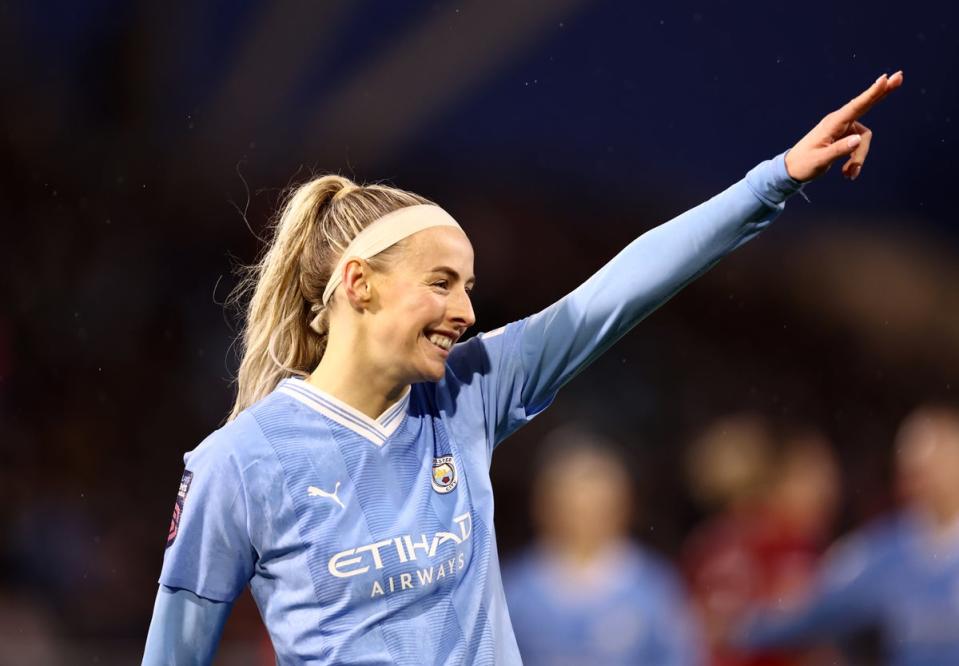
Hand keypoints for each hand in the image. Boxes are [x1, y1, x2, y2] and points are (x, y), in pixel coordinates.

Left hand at [785, 71, 902, 181]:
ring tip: (848, 174)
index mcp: (832, 123)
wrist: (792, 170)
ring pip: (864, 140)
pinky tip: (848, 174)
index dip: (871, 93)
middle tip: (900, 76)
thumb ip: (839, 150)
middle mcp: (839, 122)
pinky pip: (859, 147)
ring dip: (859, 158)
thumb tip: (858, 140)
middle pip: (865, 105)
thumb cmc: (803, 164)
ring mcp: (843, 129)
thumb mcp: (820, 160)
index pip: (855, 106)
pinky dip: (856, 161)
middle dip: (882, 93)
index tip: (884, 79)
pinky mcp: (845, 137)